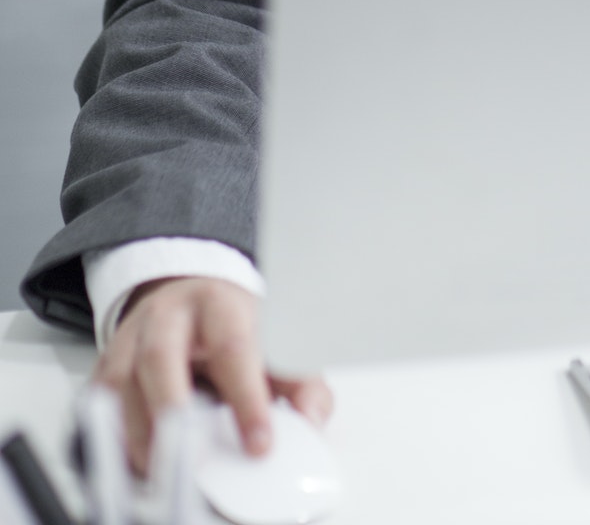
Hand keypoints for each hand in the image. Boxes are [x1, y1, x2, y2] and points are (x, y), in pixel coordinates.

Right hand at [92, 276, 332, 477]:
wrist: (187, 294)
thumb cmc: (230, 326)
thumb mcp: (272, 340)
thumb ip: (298, 382)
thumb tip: (311, 419)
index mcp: (219, 306)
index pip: (234, 348)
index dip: (247, 398)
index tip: (260, 444)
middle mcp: (168, 318)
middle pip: (160, 358)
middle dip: (173, 412)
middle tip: (193, 461)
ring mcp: (130, 340)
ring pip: (120, 384)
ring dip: (139, 436)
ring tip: (162, 475)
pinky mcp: (105, 365)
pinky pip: (97, 404)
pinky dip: (111, 438)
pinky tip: (132, 464)